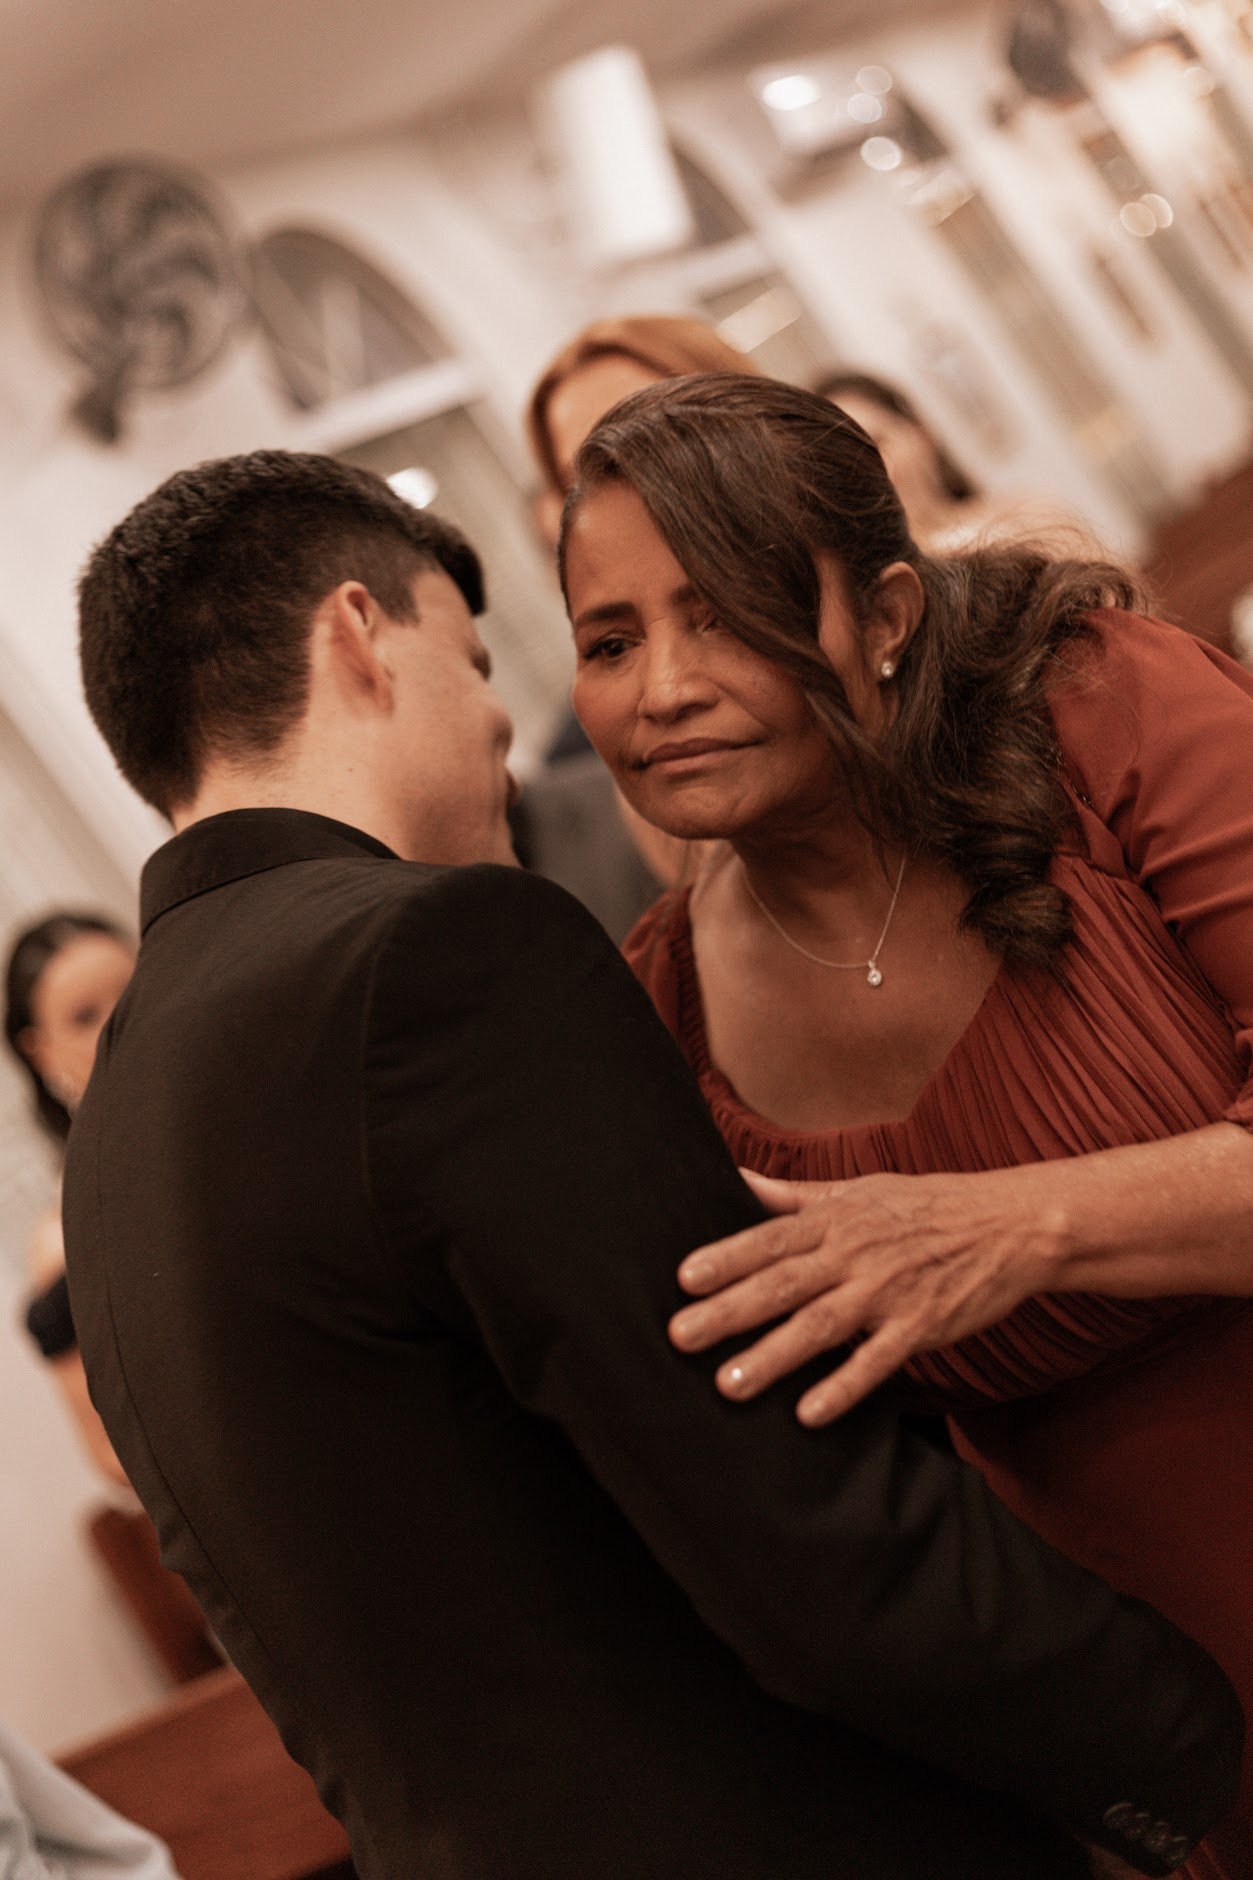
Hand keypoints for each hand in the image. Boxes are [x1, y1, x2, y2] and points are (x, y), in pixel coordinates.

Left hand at [669, 1166, 1061, 1424]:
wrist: (1010, 1224)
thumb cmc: (927, 1206)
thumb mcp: (858, 1190)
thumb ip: (792, 1196)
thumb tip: (735, 1177)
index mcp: (836, 1219)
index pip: (770, 1239)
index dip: (726, 1257)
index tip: (683, 1279)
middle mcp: (855, 1254)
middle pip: (783, 1284)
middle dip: (729, 1311)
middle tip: (681, 1337)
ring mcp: (888, 1292)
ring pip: (820, 1326)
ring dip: (772, 1356)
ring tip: (728, 1384)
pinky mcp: (922, 1327)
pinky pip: (877, 1362)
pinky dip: (844, 1387)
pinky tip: (809, 1413)